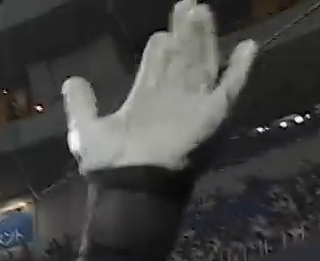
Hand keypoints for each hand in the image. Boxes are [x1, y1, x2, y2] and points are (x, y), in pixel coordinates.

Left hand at [60, 1, 255, 173]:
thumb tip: (71, 80)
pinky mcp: (214, 114)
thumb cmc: (111, 162)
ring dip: (205, 37)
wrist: (132, 184)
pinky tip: (248, 46)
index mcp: (145, 99)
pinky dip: (240, 68)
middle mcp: (172, 98)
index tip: (162, 31)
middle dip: (185, 31)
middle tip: (189, 4)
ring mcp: (194, 104)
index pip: (158, 63)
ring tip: (204, 11)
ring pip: (203, 62)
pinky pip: (231, 87)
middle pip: (183, 56)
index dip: (160, 45)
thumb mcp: (86, 130)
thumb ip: (81, 105)